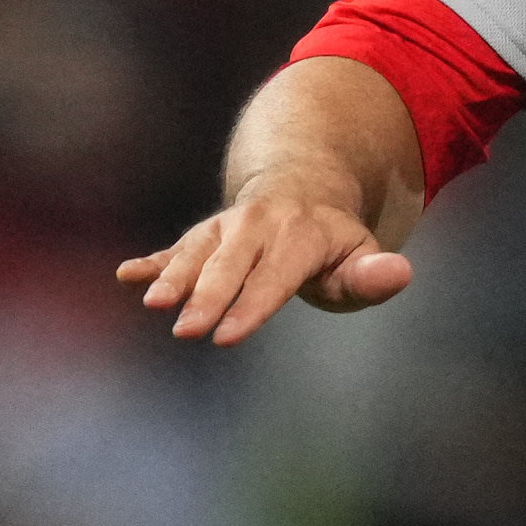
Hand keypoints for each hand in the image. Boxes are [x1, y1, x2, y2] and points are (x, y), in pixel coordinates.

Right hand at [116, 161, 412, 343]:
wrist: (300, 188)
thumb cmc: (334, 244)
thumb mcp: (362, 256)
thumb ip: (373, 275)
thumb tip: (399, 273)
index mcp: (299, 235)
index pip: (273, 278)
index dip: (250, 307)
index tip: (225, 337)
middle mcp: (257, 226)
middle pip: (229, 266)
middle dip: (206, 297)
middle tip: (186, 331)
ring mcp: (225, 228)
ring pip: (196, 253)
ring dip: (172, 277)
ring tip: (151, 303)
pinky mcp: (203, 236)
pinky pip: (175, 248)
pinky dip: (152, 263)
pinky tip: (127, 275)